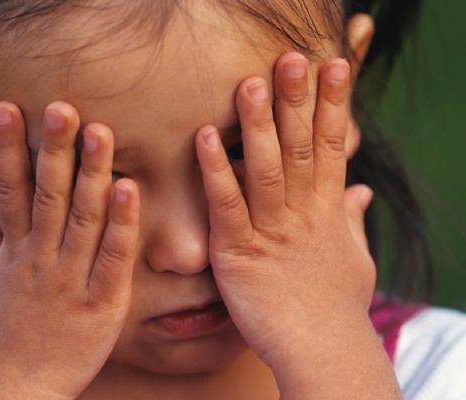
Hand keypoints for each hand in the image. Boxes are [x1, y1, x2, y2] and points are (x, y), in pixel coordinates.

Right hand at [0, 102, 139, 398]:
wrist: (15, 385)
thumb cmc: (1, 324)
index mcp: (14, 249)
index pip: (8, 189)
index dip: (7, 148)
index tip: (9, 108)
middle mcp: (40, 259)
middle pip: (49, 196)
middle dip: (54, 150)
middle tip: (63, 107)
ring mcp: (71, 281)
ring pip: (84, 220)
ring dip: (92, 175)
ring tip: (101, 133)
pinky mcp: (103, 304)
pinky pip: (113, 259)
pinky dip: (121, 224)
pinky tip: (129, 190)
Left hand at [195, 52, 399, 397]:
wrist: (322, 351)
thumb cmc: (335, 307)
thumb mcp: (353, 258)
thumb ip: (351, 218)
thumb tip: (359, 190)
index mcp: (327, 210)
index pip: (332, 146)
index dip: (334, 105)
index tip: (332, 67)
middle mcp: (302, 214)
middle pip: (301, 147)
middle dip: (297, 102)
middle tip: (290, 59)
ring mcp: (271, 231)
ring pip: (265, 168)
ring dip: (258, 125)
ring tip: (249, 85)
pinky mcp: (238, 253)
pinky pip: (226, 205)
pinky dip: (216, 170)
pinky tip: (204, 137)